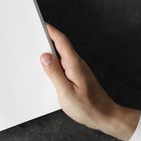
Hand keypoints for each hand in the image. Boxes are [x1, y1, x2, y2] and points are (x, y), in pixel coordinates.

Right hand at [40, 24, 139, 140]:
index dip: (51, 31)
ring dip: (50, 51)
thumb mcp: (66, 92)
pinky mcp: (78, 77)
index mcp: (74, 65)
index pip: (62, 42)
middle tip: (35, 35)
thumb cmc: (88, 107)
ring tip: (37, 51)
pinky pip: (64, 65)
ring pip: (62, 56)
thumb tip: (44, 56)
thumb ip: (55, 73)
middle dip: (48, 39)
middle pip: (61, 46)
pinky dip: (54, 63)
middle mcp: (77, 64)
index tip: (41, 24)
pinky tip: (48, 69)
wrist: (106, 117)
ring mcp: (78, 70)